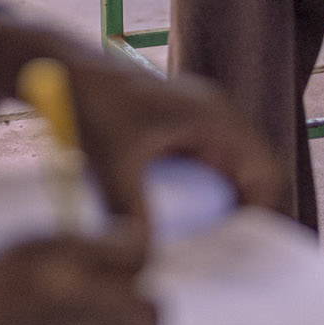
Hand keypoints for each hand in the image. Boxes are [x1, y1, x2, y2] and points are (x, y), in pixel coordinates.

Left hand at [0, 14, 282, 242]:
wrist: (57, 65)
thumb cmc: (89, 101)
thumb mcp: (111, 161)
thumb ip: (130, 209)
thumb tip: (144, 258)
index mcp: (215, 116)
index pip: (265, 171)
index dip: (259, 213)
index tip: (234, 252)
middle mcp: (214, 114)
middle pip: (248, 175)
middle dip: (235, 215)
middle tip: (212, 258)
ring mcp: (197, 118)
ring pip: (225, 172)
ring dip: (215, 205)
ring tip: (193, 244)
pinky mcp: (176, 125)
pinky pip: (202, 165)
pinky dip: (196, 192)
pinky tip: (172, 220)